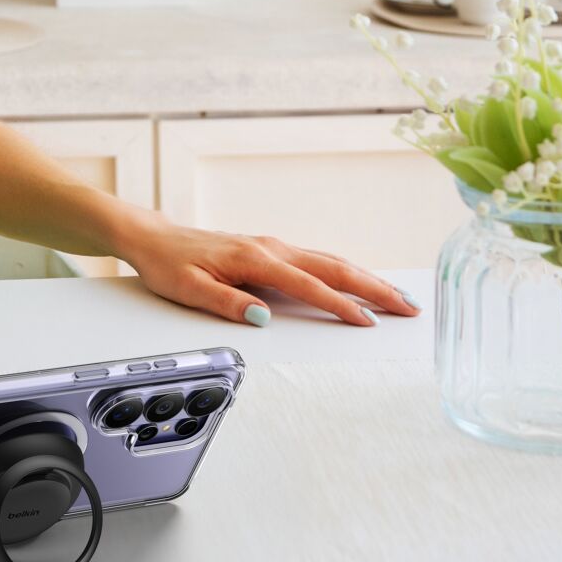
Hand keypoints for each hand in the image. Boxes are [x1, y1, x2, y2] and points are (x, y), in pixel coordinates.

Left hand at [113, 211, 421, 328]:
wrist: (152, 238)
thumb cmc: (168, 264)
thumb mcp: (188, 289)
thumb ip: (226, 302)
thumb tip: (262, 317)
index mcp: (254, 258)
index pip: (307, 286)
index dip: (340, 305)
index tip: (368, 323)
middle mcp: (270, 248)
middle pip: (333, 267)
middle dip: (374, 288)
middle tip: (409, 308)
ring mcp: (273, 247)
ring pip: (330, 261)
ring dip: (366, 278)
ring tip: (398, 297)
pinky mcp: (270, 251)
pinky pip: (318, 260)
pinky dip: (346, 271)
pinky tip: (360, 281)